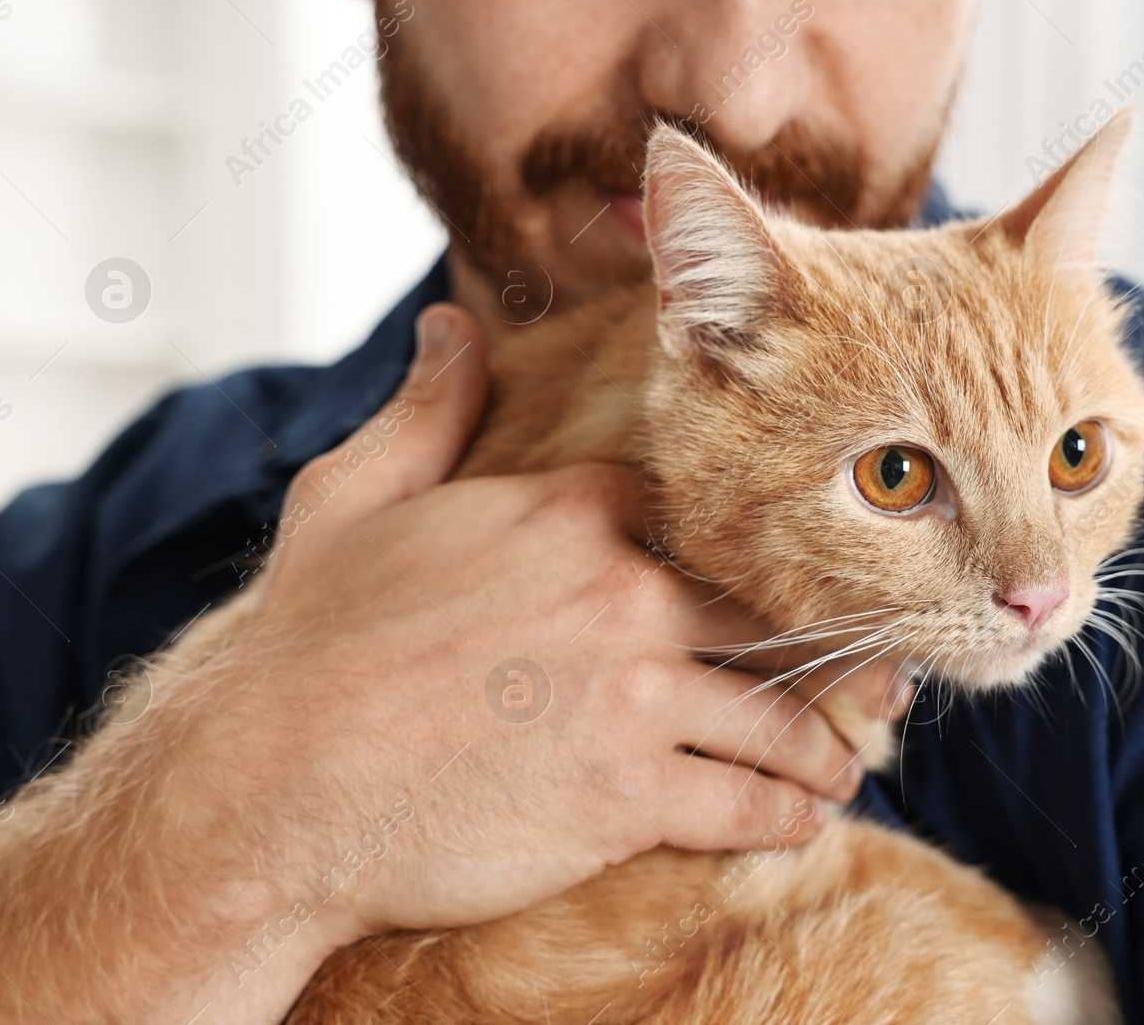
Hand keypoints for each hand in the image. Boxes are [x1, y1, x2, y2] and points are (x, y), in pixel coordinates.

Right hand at [163, 303, 904, 1011]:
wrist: (270, 785)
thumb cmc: (304, 643)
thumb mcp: (353, 497)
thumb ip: (427, 410)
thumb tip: (451, 324)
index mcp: (566, 513)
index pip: (694, 513)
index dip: (741, 546)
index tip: (781, 569)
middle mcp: (619, 593)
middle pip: (761, 609)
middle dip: (822, 643)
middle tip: (874, 669)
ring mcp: (632, 693)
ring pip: (773, 711)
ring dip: (822, 741)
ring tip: (849, 761)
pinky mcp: (628, 794)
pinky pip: (747, 801)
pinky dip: (788, 813)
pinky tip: (806, 819)